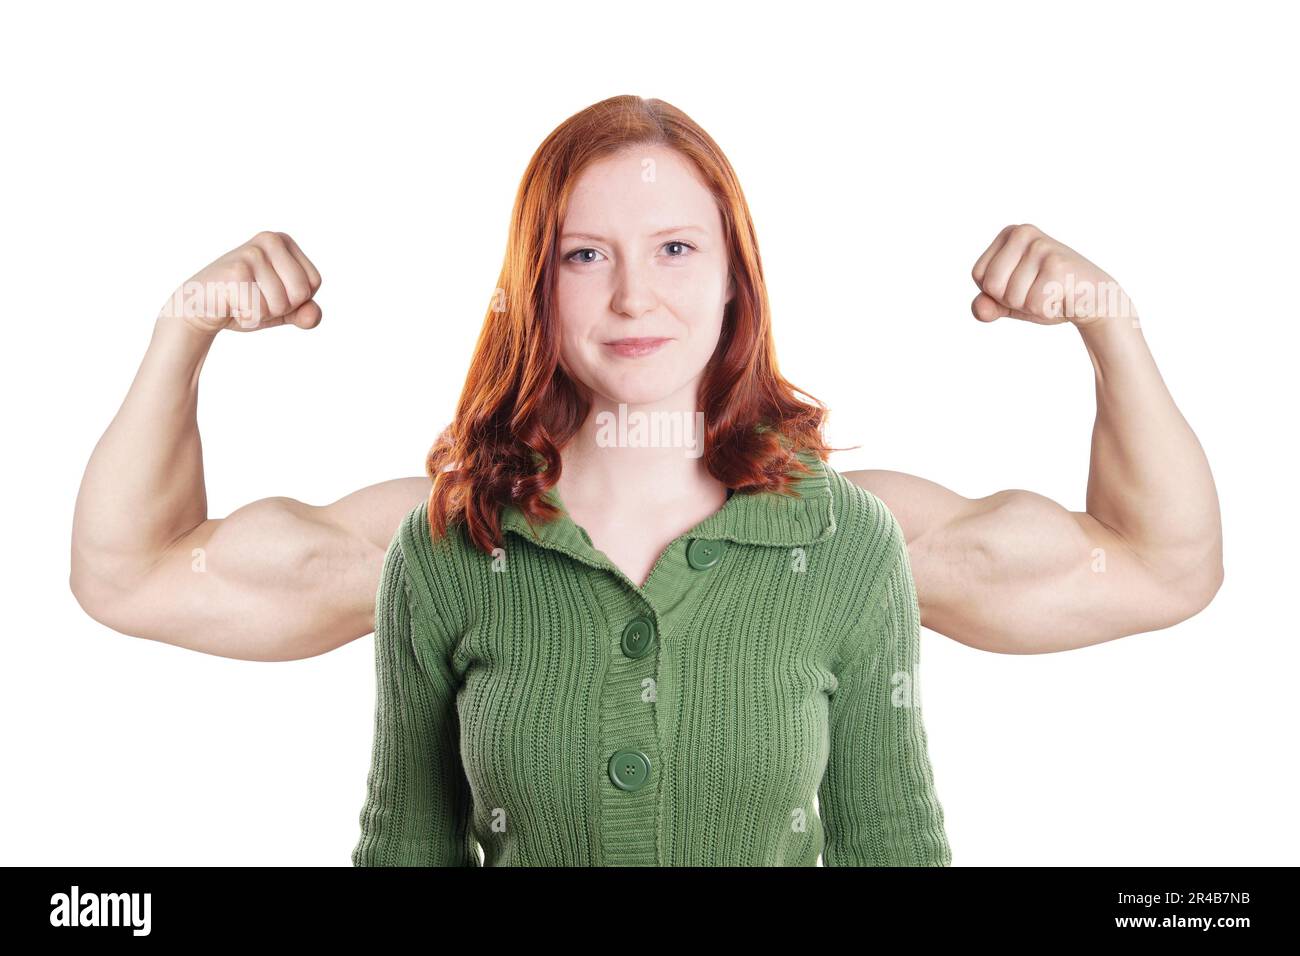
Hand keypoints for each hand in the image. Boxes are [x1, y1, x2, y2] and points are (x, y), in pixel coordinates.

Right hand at [159, 231, 321, 333]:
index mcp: (283, 241)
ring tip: (240, 300)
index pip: (313, 283)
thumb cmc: (243, 303)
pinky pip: (260, 311)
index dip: (294, 300)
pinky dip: (247, 318)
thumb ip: (305, 312)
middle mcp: (270, 240)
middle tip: (253, 298)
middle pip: (301, 293)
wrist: (198, 307)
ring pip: (281, 304)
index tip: (268, 292)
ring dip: (261, 314)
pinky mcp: (235, 272)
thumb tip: (313, 317)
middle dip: (280, 308)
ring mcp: (252, 254)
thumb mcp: (282, 309)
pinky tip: (231, 305)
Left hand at [970, 224, 1134, 327]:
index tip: (1024, 284)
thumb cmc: (1049, 296)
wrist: (1095, 300)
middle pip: (992, 286)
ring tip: (1052, 292)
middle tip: (1039, 290)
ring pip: (1011, 297)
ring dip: (1031, 306)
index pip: (979, 275)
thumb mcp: (1011, 302)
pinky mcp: (1057, 265)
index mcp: (1010, 234)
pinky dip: (1046, 310)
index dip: (998, 292)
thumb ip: (987, 305)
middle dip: (1013, 300)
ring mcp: (1041, 247)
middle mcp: (1023, 233)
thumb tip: (980, 310)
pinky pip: (1033, 304)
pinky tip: (1062, 297)